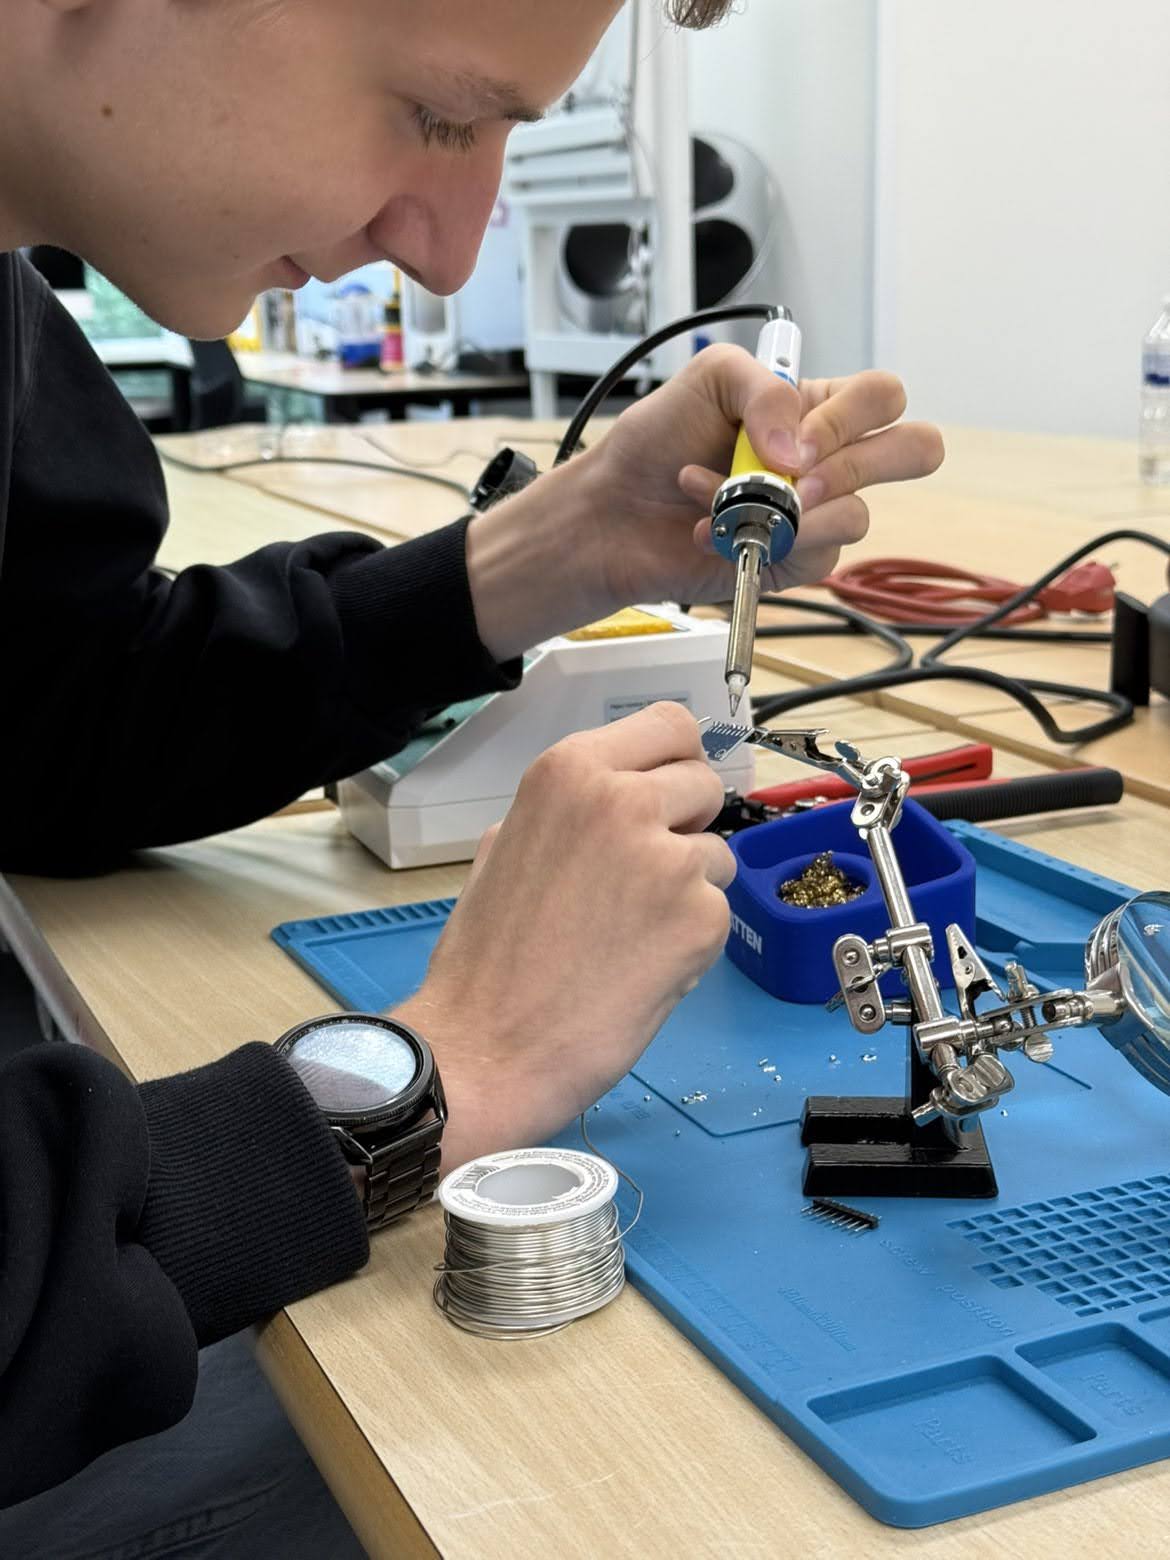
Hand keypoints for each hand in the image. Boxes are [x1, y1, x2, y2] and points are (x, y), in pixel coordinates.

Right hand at [391, 703, 734, 1170]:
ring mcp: (669, 859)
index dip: (673, 763)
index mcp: (570, 770)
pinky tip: (641, 967)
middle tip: (643, 878)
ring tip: (630, 932)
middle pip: (704, 784)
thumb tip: (605, 797)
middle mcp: (624, 799)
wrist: (488, 1048)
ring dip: (690, 889)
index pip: (670, 725)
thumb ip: (564, 810)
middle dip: (685, 826)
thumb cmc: (487, 957)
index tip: (665, 795)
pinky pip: (717, 914)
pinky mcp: (702, 919)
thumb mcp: (505, 846)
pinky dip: (691, 941)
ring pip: (717, 853)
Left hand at [592, 348, 944, 606]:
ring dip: (782, 507)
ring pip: (858, 515)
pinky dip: (759, 539)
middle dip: (859, 463)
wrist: (612, 509)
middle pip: (912, 452)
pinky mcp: (793, 562)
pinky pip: (817, 559)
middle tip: (798, 475)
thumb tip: (801, 450)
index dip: (854, 415)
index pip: (884, 398)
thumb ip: (766, 389)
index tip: (795, 435)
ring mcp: (816, 515)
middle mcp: (827, 460)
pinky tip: (715, 529)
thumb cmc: (656, 441)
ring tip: (723, 499)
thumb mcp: (709, 378)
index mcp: (818, 408)